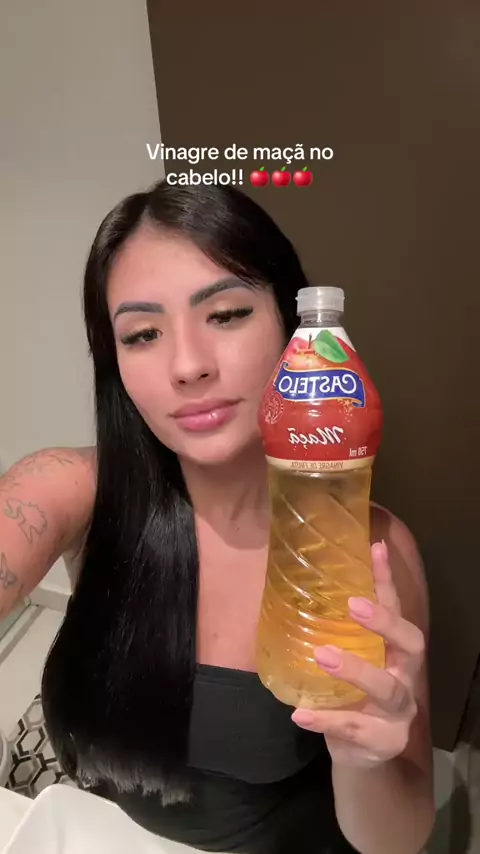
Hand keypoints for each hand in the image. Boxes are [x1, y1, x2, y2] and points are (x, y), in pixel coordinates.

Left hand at [291, 540, 425, 768]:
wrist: (360, 755)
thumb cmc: (350, 697)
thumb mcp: (346, 662)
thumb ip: (331, 636)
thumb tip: (291, 589)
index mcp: (395, 651)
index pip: (397, 608)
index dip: (387, 580)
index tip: (375, 548)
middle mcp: (405, 676)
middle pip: (411, 644)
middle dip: (384, 622)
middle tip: (352, 605)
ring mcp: (400, 712)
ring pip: (388, 689)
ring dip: (356, 670)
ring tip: (323, 655)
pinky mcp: (385, 741)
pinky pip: (357, 729)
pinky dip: (327, 721)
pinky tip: (300, 715)